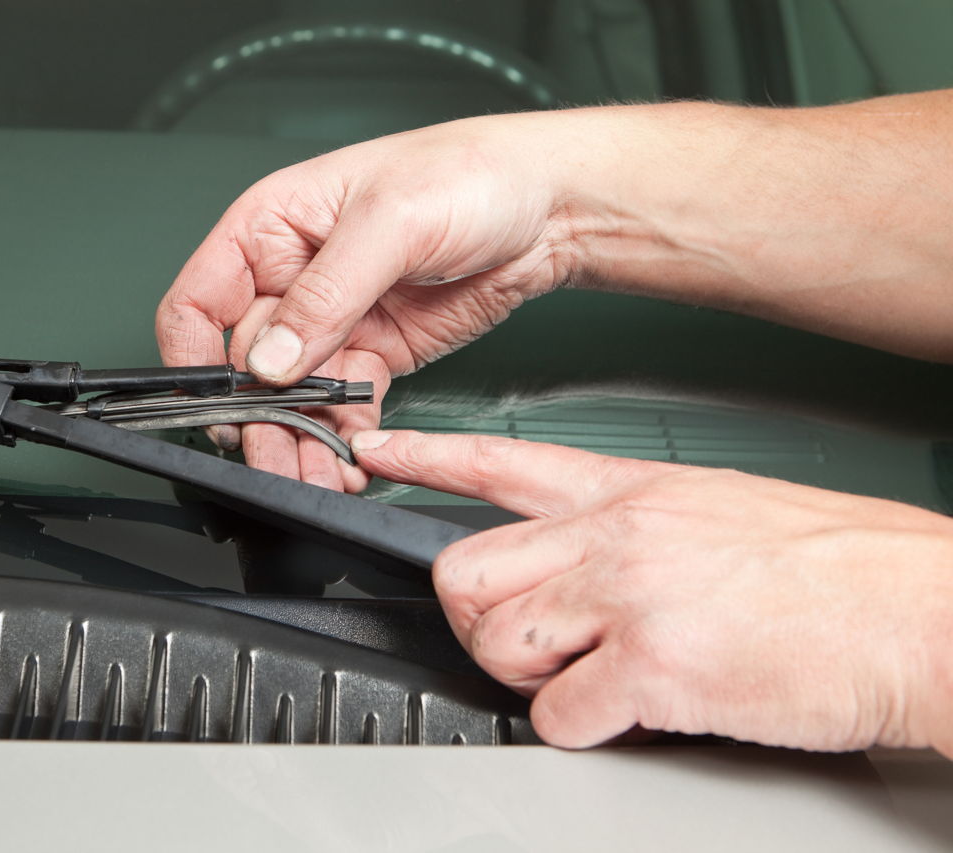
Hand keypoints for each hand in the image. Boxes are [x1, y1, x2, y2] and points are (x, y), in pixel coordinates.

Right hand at [156, 115, 576, 491]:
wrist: (550, 206)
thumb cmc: (468, 173)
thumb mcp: (389, 222)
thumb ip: (325, 294)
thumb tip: (271, 359)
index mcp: (270, 228)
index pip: (200, 301)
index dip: (193, 358)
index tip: (214, 405)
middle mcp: (292, 278)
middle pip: (245, 365)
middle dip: (258, 418)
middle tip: (274, 458)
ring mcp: (333, 321)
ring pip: (293, 397)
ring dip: (299, 440)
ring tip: (315, 475)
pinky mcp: (373, 353)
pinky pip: (342, 406)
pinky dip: (343, 436)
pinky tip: (351, 460)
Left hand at [351, 429, 952, 755]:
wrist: (924, 611)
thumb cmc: (841, 565)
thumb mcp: (720, 508)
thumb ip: (638, 526)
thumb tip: (586, 564)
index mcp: (633, 491)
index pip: (498, 460)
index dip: (424, 456)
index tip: (375, 451)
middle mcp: (617, 535)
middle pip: (465, 568)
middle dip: (473, 617)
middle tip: (517, 640)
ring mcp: (630, 596)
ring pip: (496, 638)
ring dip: (522, 674)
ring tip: (581, 677)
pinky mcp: (656, 666)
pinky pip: (557, 712)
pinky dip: (576, 726)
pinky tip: (623, 712)